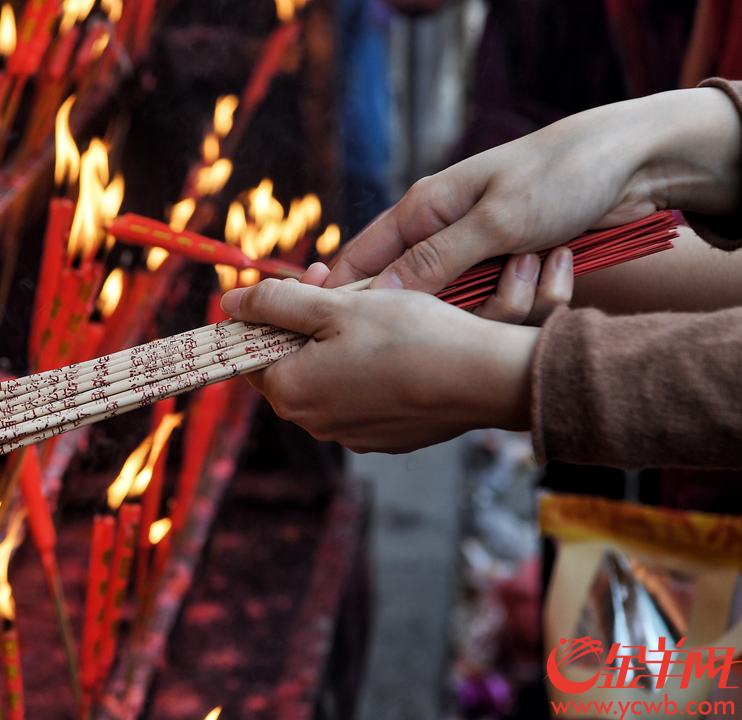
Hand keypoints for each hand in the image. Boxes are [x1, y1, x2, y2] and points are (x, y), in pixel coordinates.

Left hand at [221, 278, 539, 453]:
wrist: (484, 378)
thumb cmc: (409, 337)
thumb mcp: (334, 306)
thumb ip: (275, 303)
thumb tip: (231, 302)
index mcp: (291, 392)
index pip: (251, 353)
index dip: (270, 314)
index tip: (303, 286)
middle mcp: (314, 423)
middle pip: (291, 364)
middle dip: (307, 323)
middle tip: (341, 289)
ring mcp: (351, 434)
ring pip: (328, 379)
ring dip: (339, 344)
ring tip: (374, 313)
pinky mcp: (385, 437)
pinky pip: (361, 396)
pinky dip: (368, 370)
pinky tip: (398, 347)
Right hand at [326, 88, 741, 294]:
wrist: (632, 163)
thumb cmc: (557, 176)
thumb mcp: (493, 221)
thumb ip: (433, 261)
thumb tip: (376, 296)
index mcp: (421, 213)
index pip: (361, 262)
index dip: (349, 298)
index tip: (356, 332)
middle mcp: (442, 237)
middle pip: (420, 301)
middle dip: (463, 308)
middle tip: (506, 280)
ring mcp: (478, 257)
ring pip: (472, 312)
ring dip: (515, 299)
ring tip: (541, 261)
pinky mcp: (511, 272)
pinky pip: (513, 309)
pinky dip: (543, 292)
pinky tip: (563, 260)